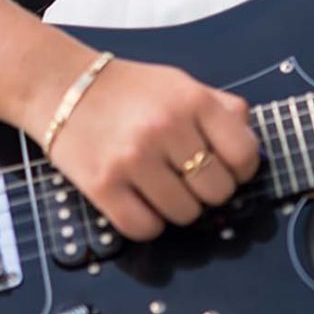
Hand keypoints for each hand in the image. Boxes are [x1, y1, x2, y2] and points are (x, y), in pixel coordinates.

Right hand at [35, 56, 262, 240]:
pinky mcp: (102, 185)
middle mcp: (166, 129)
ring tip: (163, 186)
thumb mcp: (184, 84)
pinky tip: (141, 201)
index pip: (244, 155)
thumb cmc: (130, 90)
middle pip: (217, 191)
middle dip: (209, 191)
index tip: (228, 169)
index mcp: (193, 101)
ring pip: (184, 214)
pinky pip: (145, 228)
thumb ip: (223, 110)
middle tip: (192, 180)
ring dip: (179, 208)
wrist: (62, 85)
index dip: (242, 170)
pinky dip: (149, 223)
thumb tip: (250, 149)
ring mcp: (132, 159)